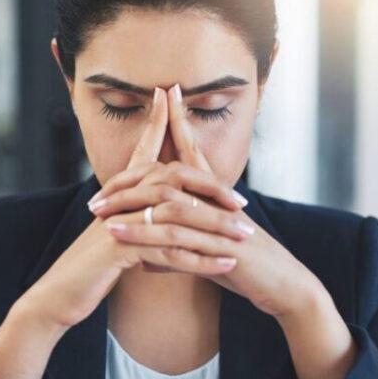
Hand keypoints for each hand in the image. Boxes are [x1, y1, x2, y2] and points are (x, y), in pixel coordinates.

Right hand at [19, 87, 244, 330]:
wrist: (57, 295)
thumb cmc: (87, 269)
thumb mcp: (111, 238)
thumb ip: (132, 220)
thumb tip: (155, 212)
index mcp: (116, 196)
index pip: (142, 154)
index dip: (156, 124)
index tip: (168, 96)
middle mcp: (117, 202)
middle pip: (171, 180)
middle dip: (211, 189)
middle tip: (242, 202)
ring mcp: (119, 223)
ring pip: (177, 216)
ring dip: (215, 227)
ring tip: (245, 236)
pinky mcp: (119, 249)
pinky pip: (169, 251)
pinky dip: (202, 260)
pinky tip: (226, 264)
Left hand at [89, 83, 328, 318]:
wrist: (282, 285)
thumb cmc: (247, 268)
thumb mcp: (206, 257)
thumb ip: (175, 254)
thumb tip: (145, 262)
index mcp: (215, 196)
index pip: (192, 153)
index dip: (179, 123)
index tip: (165, 94)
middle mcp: (216, 201)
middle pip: (168, 176)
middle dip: (129, 181)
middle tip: (95, 195)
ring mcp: (218, 220)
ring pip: (166, 204)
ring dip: (128, 207)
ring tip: (97, 214)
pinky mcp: (218, 244)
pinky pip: (174, 236)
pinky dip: (144, 235)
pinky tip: (119, 237)